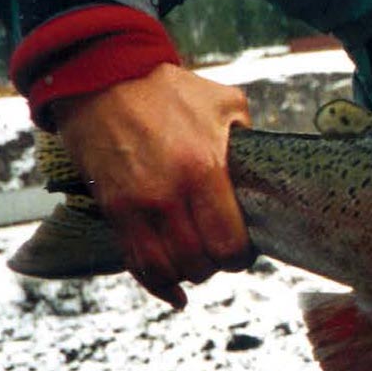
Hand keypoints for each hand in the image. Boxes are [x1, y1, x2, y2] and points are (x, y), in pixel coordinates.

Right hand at [53, 63, 253, 307]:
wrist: (104, 79)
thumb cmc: (170, 90)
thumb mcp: (227, 104)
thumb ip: (248, 140)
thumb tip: (267, 169)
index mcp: (203, 170)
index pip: (228, 243)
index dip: (242, 254)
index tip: (246, 246)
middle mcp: (168, 196)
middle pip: (200, 264)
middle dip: (218, 264)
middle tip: (224, 250)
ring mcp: (136, 207)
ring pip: (167, 271)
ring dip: (188, 272)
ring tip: (200, 259)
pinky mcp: (113, 211)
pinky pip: (136, 264)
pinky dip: (158, 284)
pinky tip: (175, 291)